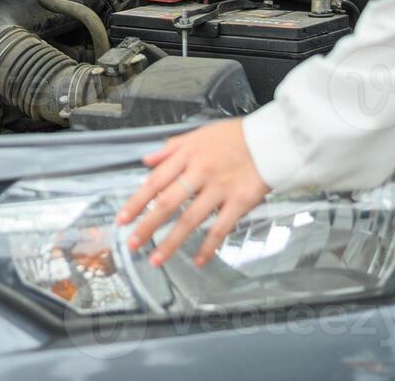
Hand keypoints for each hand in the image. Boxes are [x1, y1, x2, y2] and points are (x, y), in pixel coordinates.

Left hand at [115, 119, 269, 267]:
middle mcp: (199, 173)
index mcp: (187, 155)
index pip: (154, 181)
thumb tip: (146, 160)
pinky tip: (199, 261)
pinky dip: (208, 247)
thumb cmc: (235, 137)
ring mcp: (219, 189)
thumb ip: (171, 148)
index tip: (122, 219)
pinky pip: (220, 228)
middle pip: (167, 203)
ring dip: (171, 242)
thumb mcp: (198, 134)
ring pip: (190, 219)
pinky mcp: (240, 202)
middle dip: (147, 226)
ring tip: (156, 259)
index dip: (136, 202)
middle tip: (132, 244)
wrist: (271, 139)